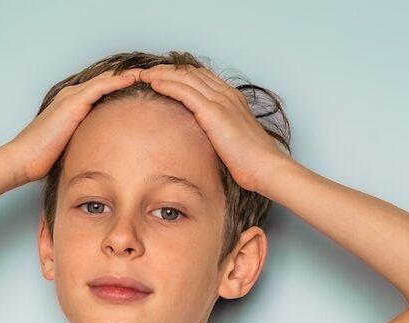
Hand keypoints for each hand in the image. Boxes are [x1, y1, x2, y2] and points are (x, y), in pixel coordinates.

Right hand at [3, 69, 144, 184]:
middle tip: (152, 76)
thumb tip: (106, 155)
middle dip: (128, 77)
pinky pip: (101, 86)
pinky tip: (133, 79)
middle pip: (106, 80)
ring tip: (149, 73)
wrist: (23, 159)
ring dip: (127, 75)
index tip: (142, 88)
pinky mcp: (73, 103)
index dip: (121, 87)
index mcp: (72, 105)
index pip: (101, 90)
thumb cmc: (43, 158)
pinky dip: (118, 81)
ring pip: (106, 79)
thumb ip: (88, 143)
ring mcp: (72, 97)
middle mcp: (72, 96)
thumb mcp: (72, 147)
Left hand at [136, 65, 290, 193]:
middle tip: (146, 72)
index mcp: (232, 99)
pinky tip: (152, 83)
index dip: (179, 74)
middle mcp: (226, 94)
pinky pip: (184, 91)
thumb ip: (217, 133)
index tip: (161, 77)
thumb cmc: (252, 162)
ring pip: (184, 77)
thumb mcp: (232, 141)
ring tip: (142, 74)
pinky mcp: (213, 112)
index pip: (201, 77)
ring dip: (161, 73)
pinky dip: (166, 84)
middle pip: (190, 72)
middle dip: (166, 70)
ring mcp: (220, 101)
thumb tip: (202, 140)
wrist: (266, 167)